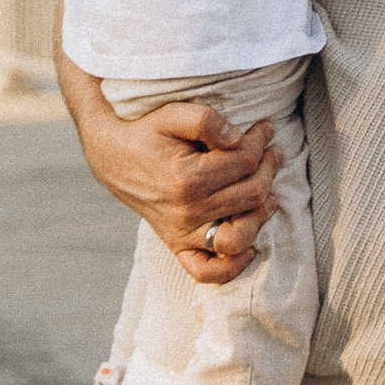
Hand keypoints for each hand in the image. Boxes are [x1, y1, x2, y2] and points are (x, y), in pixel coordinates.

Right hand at [87, 95, 281, 282]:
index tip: (265, 128)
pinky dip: (232, 266)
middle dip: (269, 168)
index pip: (245, 162)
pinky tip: (250, 246)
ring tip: (269, 191)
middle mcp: (186, 211)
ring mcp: (182, 233)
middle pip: (251, 195)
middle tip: (272, 151)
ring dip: (262, 213)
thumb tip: (237, 138)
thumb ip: (206, 120)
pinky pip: (207, 272)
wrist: (113, 157)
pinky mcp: (177, 245)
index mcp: (187, 178)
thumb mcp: (173, 113)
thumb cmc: (147, 132)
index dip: (261, 141)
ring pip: (240, 236)